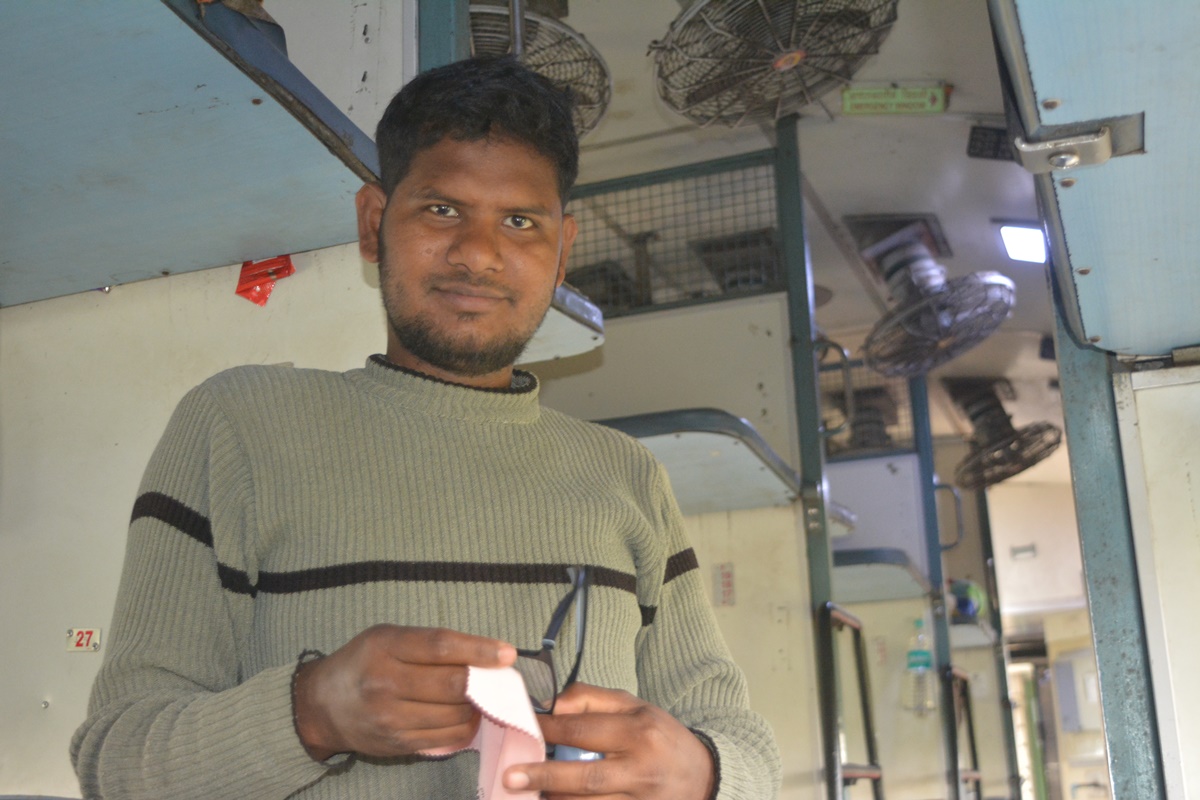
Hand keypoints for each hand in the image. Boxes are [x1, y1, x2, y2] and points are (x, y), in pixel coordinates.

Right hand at [292, 624, 514, 759]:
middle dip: (483, 681)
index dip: (479, 650)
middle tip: (496, 677)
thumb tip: (483, 654)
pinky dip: (466, 726)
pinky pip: (448, 738)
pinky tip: (465, 715)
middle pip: (453, 684)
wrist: (322, 705)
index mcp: (385, 647)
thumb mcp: (387, 638)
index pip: (441, 646)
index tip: (508, 653)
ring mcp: (391, 718)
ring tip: (478, 696)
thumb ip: (429, 643)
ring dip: (478, 706)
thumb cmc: (362, 662)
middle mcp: (386, 683)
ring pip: (455, 714)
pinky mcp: (398, 744)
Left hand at [503, 683, 715, 798]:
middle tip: (511, 777)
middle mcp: (642, 768)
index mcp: (639, 731)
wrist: (705, 776)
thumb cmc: (661, 737)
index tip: (523, 731)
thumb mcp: (635, 706)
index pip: (583, 730)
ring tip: (530, 795)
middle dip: (545, 776)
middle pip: (586, 777)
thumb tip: (552, 706)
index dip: (548, 731)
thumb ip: (592, 700)